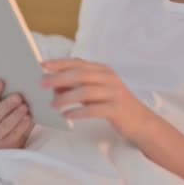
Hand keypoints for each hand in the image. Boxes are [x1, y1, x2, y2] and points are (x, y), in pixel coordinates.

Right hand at [0, 79, 34, 149]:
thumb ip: (3, 98)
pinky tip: (29, 118)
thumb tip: (16, 82)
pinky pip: (14, 135)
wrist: (8, 141)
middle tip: (18, 96)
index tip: (0, 81)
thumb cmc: (4, 118)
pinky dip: (22, 126)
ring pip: (4, 126)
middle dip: (7, 104)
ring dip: (15, 115)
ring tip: (25, 107)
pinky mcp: (4, 147)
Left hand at [40, 58, 154, 142]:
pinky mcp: (116, 109)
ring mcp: (114, 93)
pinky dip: (78, 112)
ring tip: (52, 104)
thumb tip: (53, 84)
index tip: (43, 64)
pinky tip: (67, 115)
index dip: (60, 63)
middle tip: (42, 83)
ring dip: (66, 97)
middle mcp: (109, 78)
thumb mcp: (95, 92)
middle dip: (59, 78)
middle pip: (80, 74)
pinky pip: (93, 109)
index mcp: (103, 70)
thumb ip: (77, 86)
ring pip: (86, 91)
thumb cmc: (114, 105)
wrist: (141, 121)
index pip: (79, 63)